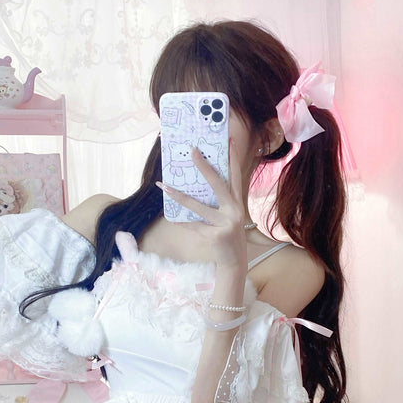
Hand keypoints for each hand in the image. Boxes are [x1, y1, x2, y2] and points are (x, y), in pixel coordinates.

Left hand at [156, 140, 247, 269]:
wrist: (234, 262)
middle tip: (193, 151)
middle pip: (219, 184)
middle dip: (205, 166)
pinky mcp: (216, 236)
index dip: (232, 158)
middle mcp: (234, 210)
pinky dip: (181, 221)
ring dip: (180, 196)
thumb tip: (195, 186)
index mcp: (238, 203)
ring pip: (199, 207)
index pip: (235, 176)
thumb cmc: (227, 235)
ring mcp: (226, 223)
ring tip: (165, 186)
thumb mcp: (227, 216)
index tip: (227, 140)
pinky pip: (193, 225)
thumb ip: (218, 201)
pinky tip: (171, 216)